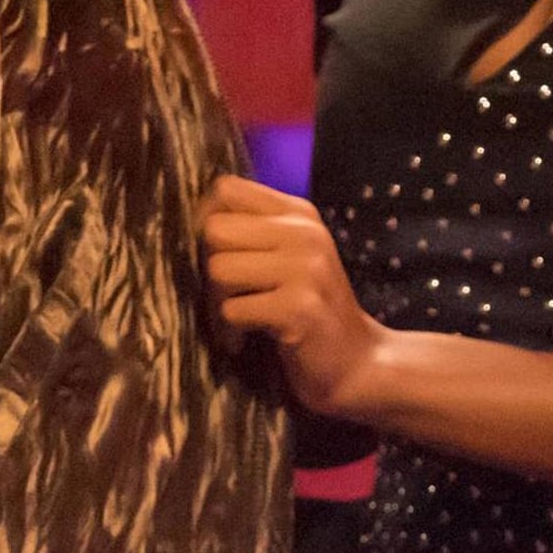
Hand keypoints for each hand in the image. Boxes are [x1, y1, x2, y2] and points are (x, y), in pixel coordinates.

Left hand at [199, 175, 388, 419]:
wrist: (357, 362)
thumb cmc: (313, 308)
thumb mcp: (292, 255)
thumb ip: (255, 230)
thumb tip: (196, 219)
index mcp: (299, 213)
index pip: (227, 189)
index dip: (206, 219)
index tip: (217, 253)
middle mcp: (305, 233)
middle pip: (214, 230)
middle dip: (209, 267)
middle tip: (225, 296)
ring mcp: (305, 270)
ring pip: (219, 270)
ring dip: (217, 304)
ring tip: (236, 321)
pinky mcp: (299, 309)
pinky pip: (232, 310)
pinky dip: (230, 332)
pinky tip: (245, 341)